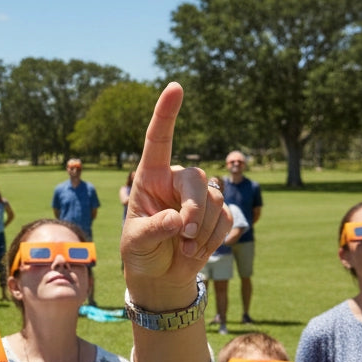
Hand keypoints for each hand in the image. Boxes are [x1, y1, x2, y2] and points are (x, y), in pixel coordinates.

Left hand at [121, 83, 229, 309]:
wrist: (160, 275)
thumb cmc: (140, 253)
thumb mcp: (136, 243)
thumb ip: (153, 229)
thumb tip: (179, 219)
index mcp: (149, 178)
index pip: (158, 141)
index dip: (166, 114)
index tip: (175, 86)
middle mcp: (174, 181)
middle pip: (196, 178)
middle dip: (195, 208)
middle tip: (185, 235)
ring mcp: (198, 196)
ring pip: (214, 199)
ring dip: (202, 230)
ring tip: (184, 249)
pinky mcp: (216, 213)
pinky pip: (225, 218)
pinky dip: (213, 238)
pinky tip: (196, 251)